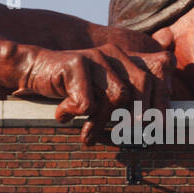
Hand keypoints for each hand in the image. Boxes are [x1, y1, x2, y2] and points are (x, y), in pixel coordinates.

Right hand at [12, 43, 175, 144]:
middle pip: (141, 86)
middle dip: (139, 116)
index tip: (158, 129)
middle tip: (123, 138)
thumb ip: (123, 101)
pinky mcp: (76, 63)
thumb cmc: (70, 87)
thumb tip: (149, 126)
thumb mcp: (100, 92)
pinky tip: (62, 113)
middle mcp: (114, 53)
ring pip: (116, 98)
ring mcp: (96, 56)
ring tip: (85, 135)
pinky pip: (87, 103)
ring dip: (100, 123)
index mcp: (124, 58)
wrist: (33, 68)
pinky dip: (74, 113)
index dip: (161, 103)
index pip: (155, 76)